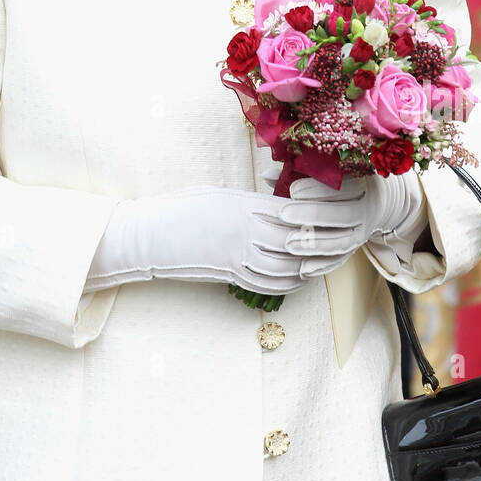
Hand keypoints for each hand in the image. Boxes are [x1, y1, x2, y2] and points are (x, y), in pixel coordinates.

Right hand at [83, 185, 331, 295]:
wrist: (152, 234)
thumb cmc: (181, 208)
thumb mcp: (217, 195)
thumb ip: (246, 202)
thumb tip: (268, 206)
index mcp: (243, 204)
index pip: (288, 213)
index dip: (307, 217)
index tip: (320, 219)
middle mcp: (244, 229)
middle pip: (291, 240)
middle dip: (311, 245)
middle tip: (327, 245)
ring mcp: (237, 253)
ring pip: (282, 267)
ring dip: (301, 268)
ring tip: (315, 267)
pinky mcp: (229, 273)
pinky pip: (263, 283)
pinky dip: (283, 285)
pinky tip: (293, 282)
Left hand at [272, 172, 426, 275]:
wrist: (380, 199)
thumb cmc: (345, 180)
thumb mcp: (330, 171)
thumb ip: (300, 171)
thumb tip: (267, 175)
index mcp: (363, 183)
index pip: (343, 187)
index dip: (318, 189)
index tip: (293, 190)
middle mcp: (368, 208)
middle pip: (342, 215)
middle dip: (312, 215)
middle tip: (283, 214)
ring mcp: (364, 231)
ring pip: (343, 241)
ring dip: (315, 244)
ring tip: (289, 244)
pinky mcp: (357, 248)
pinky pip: (341, 259)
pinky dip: (323, 265)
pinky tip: (303, 269)